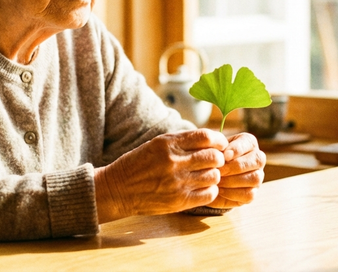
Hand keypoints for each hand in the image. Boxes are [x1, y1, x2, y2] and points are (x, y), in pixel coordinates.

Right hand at [94, 129, 227, 222]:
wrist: (118, 190)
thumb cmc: (138, 164)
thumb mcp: (157, 144)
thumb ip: (182, 141)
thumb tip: (211, 140)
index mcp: (168, 144)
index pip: (206, 137)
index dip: (218, 140)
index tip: (220, 144)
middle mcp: (174, 162)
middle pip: (214, 157)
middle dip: (218, 158)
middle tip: (214, 161)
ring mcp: (177, 183)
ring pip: (214, 176)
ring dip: (214, 175)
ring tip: (205, 175)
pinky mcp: (179, 201)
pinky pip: (209, 194)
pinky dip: (210, 190)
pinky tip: (202, 188)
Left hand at [208, 132, 265, 208]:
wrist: (206, 175)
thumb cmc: (211, 157)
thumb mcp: (212, 148)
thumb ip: (218, 147)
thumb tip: (225, 156)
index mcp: (249, 142)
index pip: (249, 142)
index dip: (237, 149)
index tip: (224, 156)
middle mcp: (257, 158)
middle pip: (257, 160)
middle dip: (236, 166)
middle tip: (220, 171)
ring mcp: (257, 176)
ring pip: (255, 178)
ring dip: (234, 180)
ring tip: (218, 181)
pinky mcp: (252, 192)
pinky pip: (249, 194)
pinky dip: (233, 193)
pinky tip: (220, 190)